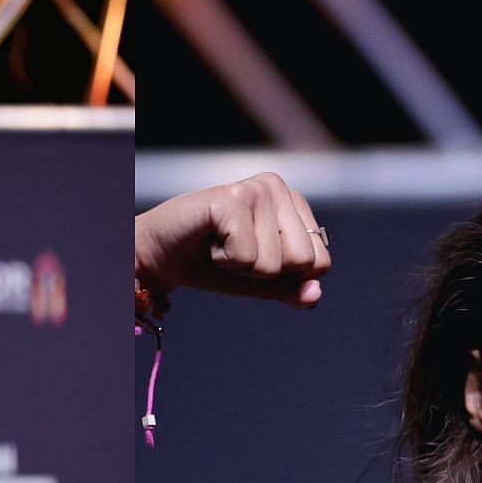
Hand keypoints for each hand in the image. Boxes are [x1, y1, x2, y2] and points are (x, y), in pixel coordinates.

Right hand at [135, 173, 330, 308]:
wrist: (161, 256)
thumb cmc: (211, 264)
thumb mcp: (260, 283)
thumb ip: (292, 290)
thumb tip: (315, 294)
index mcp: (293, 204)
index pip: (320, 263)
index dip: (286, 276)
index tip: (254, 259)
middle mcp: (278, 188)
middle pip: (303, 262)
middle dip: (266, 272)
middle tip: (235, 253)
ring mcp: (257, 189)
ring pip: (275, 262)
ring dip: (242, 267)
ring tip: (221, 245)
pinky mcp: (232, 197)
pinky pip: (247, 257)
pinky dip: (224, 261)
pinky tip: (211, 241)